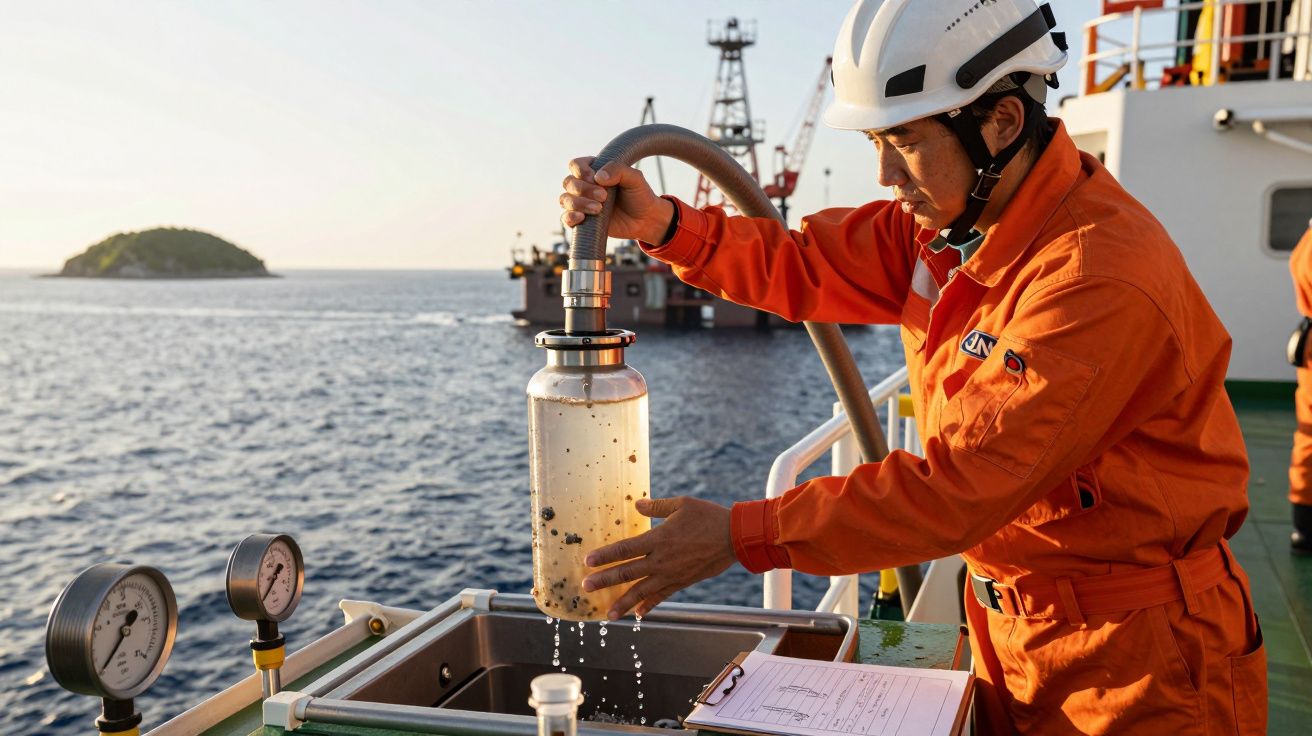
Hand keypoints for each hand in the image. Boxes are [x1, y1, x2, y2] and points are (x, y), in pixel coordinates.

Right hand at [560, 157, 673, 243]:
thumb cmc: (639, 195)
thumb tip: (598, 177)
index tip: (595, 178)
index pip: (576, 165)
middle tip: (604, 196)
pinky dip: (569, 217)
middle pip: (569, 183)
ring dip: (578, 203)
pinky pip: (566, 218)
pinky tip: (581, 217)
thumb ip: (618, 170)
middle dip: (584, 189)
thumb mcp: (634, 178)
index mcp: (594, 171)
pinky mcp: (582, 221)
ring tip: (598, 209)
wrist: (646, 220)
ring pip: (565, 199)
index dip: (580, 170)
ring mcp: (582, 203)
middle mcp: (585, 186)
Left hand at [582, 496, 735, 619]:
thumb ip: (656, 507)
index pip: (625, 549)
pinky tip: (637, 613)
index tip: (588, 562)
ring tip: (607, 614)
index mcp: (658, 539)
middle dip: (605, 581)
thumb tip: (637, 505)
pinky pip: (662, 596)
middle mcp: (662, 560)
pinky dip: (649, 605)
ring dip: (623, 603)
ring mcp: (672, 574)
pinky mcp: (683, 582)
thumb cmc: (709, 516)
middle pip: (627, 572)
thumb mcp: (682, 504)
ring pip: (642, 591)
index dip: (605, 556)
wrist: (735, 537)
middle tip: (586, 588)